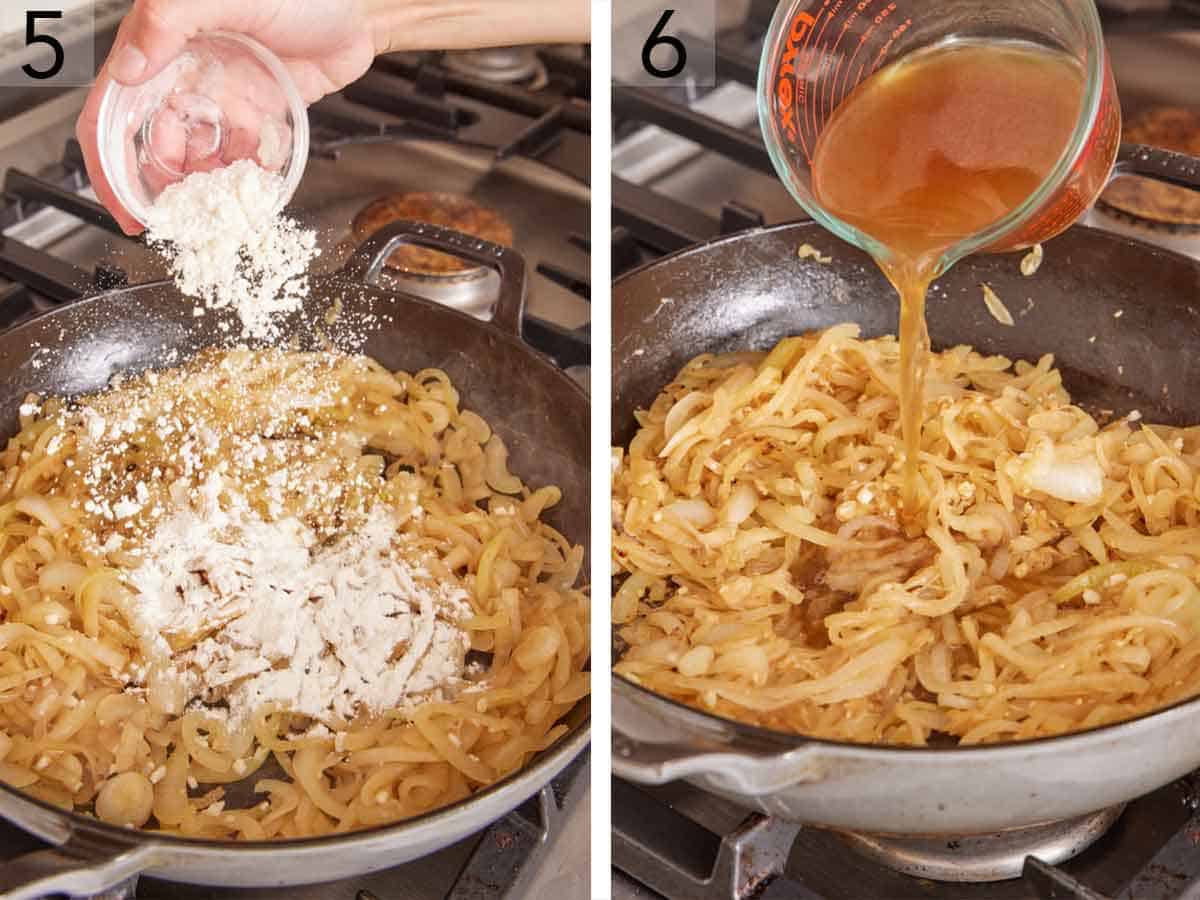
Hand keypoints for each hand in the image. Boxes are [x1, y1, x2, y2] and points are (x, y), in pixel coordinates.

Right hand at [77, 0, 376, 234]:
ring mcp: (225, 94)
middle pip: (156, 142)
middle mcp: (187, 72)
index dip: (109, 163)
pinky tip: (250, 188)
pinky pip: (243, 153)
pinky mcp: (260, 110)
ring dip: (204, 183)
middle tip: (181, 214)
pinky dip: (243, 174)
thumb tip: (128, 68)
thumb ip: (168, 22)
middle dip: (164, 183)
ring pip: (199, 153)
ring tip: (217, 206)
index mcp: (161, 44)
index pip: (113, 110)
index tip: (125, 208)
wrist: (359, 5)